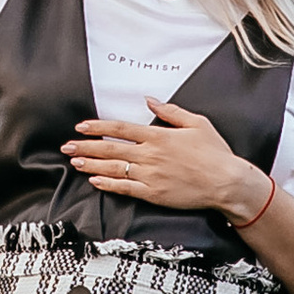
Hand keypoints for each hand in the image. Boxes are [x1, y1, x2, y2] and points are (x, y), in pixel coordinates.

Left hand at [63, 100, 262, 218]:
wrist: (227, 182)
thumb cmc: (215, 153)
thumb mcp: (196, 123)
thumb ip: (170, 111)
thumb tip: (150, 99)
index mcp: (158, 136)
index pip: (120, 128)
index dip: (98, 127)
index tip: (81, 127)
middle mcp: (150, 155)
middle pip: (110, 149)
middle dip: (85, 148)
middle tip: (66, 147)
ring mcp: (150, 175)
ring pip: (113, 170)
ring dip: (91, 166)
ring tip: (74, 163)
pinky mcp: (154, 193)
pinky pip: (125, 189)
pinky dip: (108, 185)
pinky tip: (95, 182)